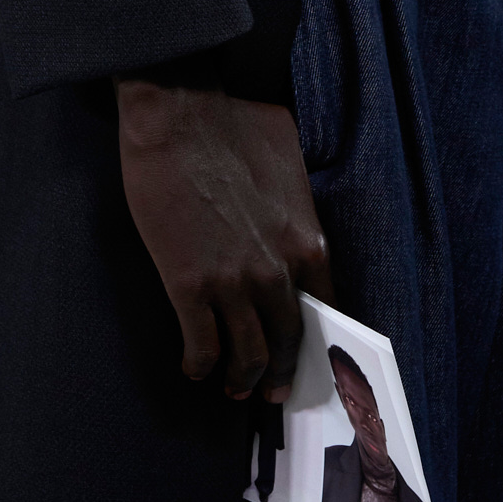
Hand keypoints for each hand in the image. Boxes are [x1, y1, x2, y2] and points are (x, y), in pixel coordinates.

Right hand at [114, 78, 333, 400]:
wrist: (178, 109)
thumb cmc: (231, 121)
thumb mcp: (289, 159)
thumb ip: (298, 200)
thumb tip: (295, 221)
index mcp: (306, 239)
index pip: (324, 309)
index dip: (314, 341)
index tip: (305, 358)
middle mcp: (277, 270)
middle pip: (287, 341)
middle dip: (279, 375)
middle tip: (270, 392)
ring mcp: (232, 282)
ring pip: (247, 356)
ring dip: (241, 380)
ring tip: (232, 387)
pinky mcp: (188, 285)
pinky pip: (201, 346)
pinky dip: (200, 365)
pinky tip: (194, 367)